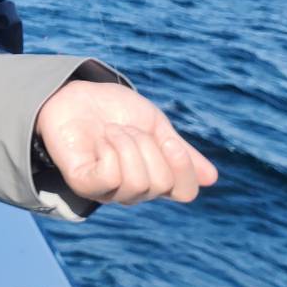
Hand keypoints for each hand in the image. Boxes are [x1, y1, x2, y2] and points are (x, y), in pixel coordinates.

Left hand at [34, 80, 217, 205]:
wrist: (74, 95)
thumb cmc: (113, 111)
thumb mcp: (154, 125)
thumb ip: (179, 150)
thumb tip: (212, 178)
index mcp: (155, 176)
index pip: (186, 191)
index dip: (183, 166)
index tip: (168, 139)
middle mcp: (134, 190)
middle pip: (161, 183)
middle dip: (146, 145)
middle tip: (126, 128)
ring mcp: (108, 189)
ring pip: (138, 182)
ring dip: (127, 144)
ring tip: (110, 131)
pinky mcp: (85, 183)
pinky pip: (111, 178)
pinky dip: (110, 151)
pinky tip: (100, 140)